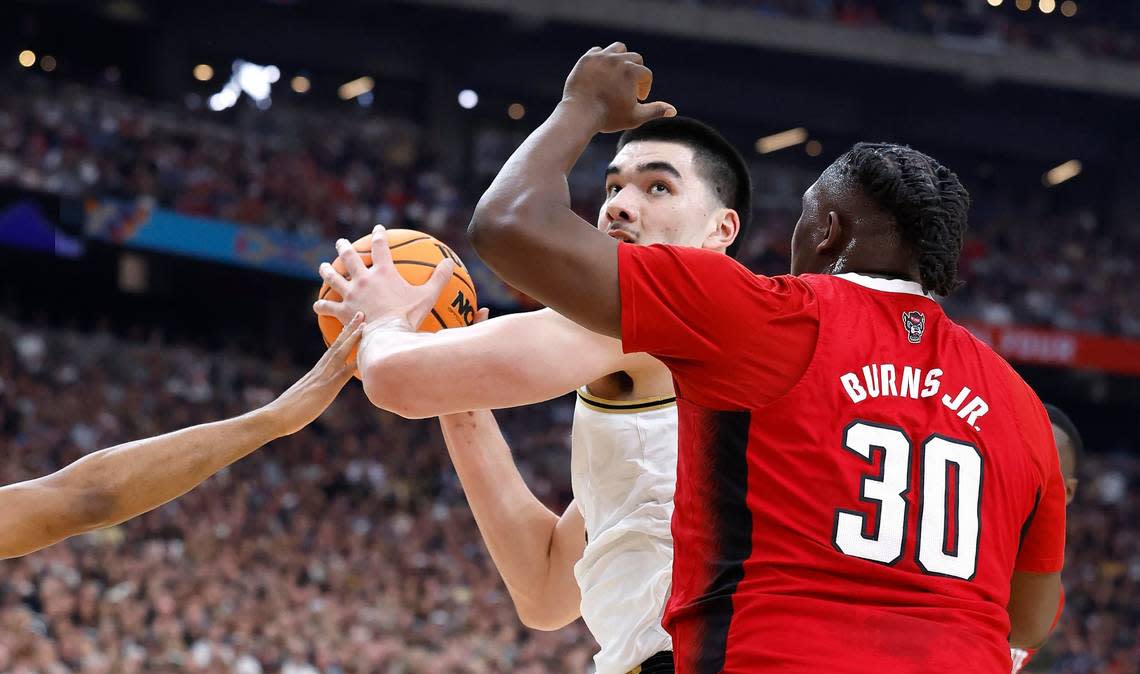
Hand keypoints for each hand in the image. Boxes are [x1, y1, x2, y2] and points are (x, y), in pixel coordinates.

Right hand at [263, 313, 363, 435]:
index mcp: (316, 372)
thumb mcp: (305, 397)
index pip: (332, 350)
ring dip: (352, 337)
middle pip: (337, 345)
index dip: (343, 337)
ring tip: (363, 323)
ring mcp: (323, 377)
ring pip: (340, 352)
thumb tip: (318, 392)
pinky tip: (364, 355)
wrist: (276, 416)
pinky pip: (343, 373)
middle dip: (350, 329)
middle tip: (360, 313)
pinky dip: (354, 363)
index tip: (352, 325)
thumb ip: (314, 391)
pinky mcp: (326, 388)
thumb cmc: (288, 411)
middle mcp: (320, 370)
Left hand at [313, 224, 455, 329]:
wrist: (387, 335)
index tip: (378, 229)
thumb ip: (439, 278)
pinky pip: (328, 306)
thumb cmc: (408, 316)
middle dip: (344, 248)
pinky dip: (322, 305)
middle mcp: (363, 279)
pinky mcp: (343, 311)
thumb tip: (450, 262)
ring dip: (327, 271)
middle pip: (350, 258)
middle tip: (341, 242)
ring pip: (334, 278)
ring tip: (323, 267)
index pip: (380, 247)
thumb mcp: (428, 295)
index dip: (379, 236)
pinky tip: (317, 306)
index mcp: (383, 272)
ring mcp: (351, 295)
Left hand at [561, 42, 676, 133]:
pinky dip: (602, 59)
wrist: (580, 114)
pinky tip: (601, 72)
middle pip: (634, 58)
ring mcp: (601, 57)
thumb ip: (655, 111)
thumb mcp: (635, 116)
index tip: (638, 98)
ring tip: (617, 72)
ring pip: (618, 48)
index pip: (646, 74)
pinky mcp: (586, 59)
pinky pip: (598, 51)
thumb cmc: (609, 117)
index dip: (645, 87)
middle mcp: (618, 60)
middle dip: (635, 72)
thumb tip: (673, 110)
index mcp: (633, 71)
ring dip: (621, 58)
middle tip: (628, 86)